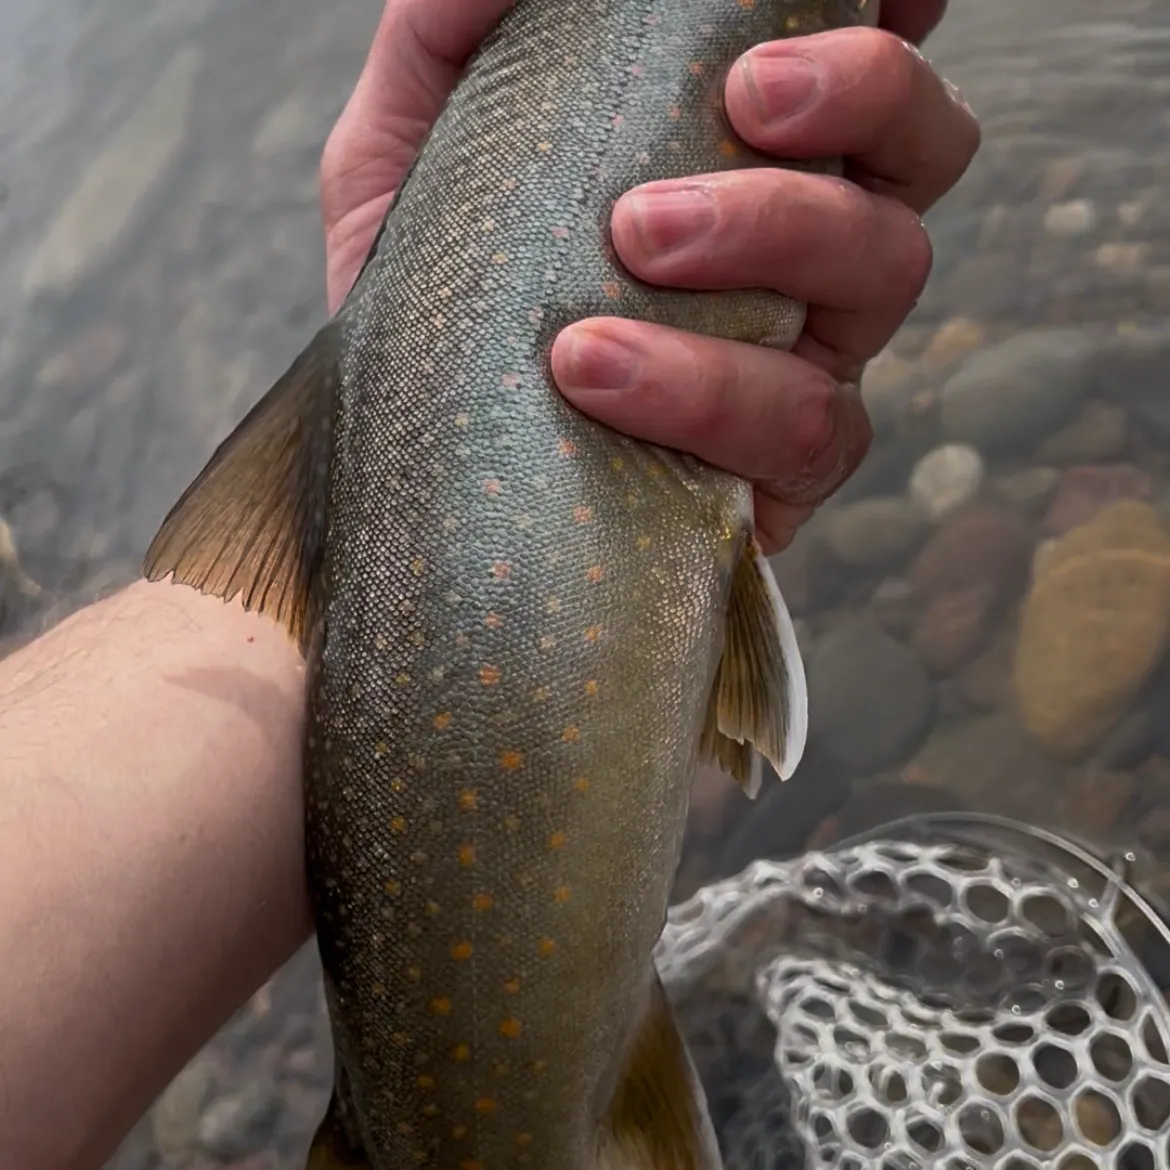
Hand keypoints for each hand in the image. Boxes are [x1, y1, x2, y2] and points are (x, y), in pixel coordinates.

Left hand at [320, 0, 976, 552]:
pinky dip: (713, 393)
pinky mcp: (778, 474)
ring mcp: (804, 361)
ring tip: (634, 241)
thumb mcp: (411, 153)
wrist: (409, 455)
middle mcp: (801, 254)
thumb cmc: (435, 298)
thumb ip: (448, 43)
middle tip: (744, 97)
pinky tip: (601, 380)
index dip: (895, 16)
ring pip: (890, 269)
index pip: (860, 76)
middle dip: (864, 91)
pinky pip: (817, 430)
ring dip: (773, 234)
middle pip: (927, 143)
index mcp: (745, 162)